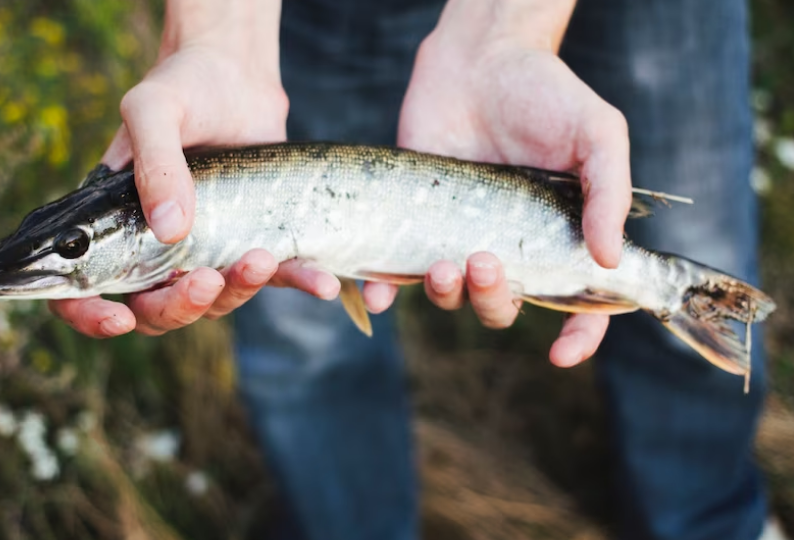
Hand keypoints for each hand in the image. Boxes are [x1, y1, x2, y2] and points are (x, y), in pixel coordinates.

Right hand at [50, 1, 340, 336]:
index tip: (118, 317)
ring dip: (236, 292)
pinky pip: (275, 275)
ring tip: (260, 258)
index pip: (85, 289)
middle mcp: (157, 247)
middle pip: (156, 309)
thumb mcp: (154, 111)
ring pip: (214, 302)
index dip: (92, 315)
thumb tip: (171, 231)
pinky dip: (299, 282)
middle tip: (206, 279)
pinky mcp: (255, 240)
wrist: (238, 73)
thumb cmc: (183, 85)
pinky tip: (323, 283)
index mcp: (113, 225)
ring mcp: (208, 249)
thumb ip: (154, 165)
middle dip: (178, 306)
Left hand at [373, 1, 631, 366]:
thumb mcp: (597, 133)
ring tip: (441, 262)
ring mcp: (460, 236)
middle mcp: (510, 246)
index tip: (562, 353)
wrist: (478, 58)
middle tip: (484, 260)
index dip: (577, 334)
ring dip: (447, 295)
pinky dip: (385, 291)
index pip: (576, 302)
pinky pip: (398, 272)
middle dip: (494, 299)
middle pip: (505, 307)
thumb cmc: (545, 92)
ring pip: (453, 296)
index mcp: (558, 237)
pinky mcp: (416, 222)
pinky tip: (378, 295)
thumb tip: (609, 259)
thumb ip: (608, 192)